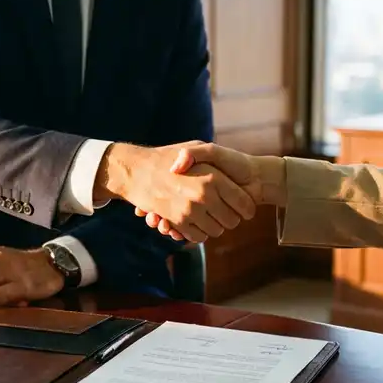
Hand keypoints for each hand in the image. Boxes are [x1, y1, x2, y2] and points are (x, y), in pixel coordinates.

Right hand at [94, 142, 255, 241]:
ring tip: (209, 214)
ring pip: (215, 231)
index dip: (246, 208)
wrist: (136, 169)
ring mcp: (190, 210)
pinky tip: (195, 220)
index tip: (243, 208)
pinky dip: (198, 232)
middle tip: (226, 211)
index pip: (244, 205)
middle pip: (232, 222)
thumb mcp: (195, 146)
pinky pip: (197, 236)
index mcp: (213, 177)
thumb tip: (226, 181)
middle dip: (230, 218)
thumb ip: (214, 158)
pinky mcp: (176, 221)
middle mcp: (203, 195)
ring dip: (214, 226)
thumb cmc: (169, 156)